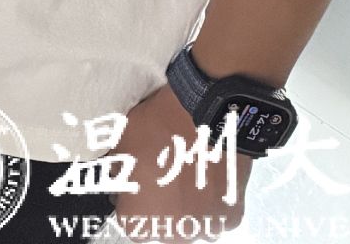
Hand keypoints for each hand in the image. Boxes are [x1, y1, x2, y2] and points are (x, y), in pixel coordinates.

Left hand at [110, 84, 249, 234]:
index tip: (134, 184)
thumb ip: (118, 172)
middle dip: (157, 206)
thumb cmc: (158, 130)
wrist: (208, 118)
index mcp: (140, 220)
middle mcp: (173, 234)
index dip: (130, 201)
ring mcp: (206, 229)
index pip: (129, 221)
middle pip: (160, 227)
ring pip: (189, 223)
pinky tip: (205, 177)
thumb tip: (120, 177)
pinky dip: (209, 201)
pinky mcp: (231, 219)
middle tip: (160, 177)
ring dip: (185, 206)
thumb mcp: (120, 144)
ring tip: (185, 175)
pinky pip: (214, 215)